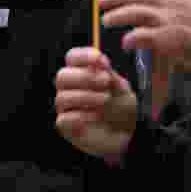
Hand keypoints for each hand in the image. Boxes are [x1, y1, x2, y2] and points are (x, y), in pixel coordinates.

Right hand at [54, 47, 137, 164]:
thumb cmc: (122, 108)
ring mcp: (67, 108)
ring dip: (86, 96)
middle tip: (106, 81)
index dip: (83, 56)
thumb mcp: (123, 90)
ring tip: (106, 99)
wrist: (127, 135)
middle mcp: (70, 88)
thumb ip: (111, 76)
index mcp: (82, 73)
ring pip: (63, 97)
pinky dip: (79, 117)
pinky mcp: (67, 127)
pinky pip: (63, 119)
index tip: (101, 60)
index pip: (72, 57)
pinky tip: (95, 117)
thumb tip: (101, 62)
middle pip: (63, 76)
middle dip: (85, 77)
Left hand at [100, 0, 190, 72]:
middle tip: (100, 0)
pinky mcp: (171, 38)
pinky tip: (125, 43)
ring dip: (117, 15)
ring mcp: (172, 18)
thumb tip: (162, 4)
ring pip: (135, 11)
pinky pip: (143, 35)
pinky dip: (131, 39)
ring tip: (105, 21)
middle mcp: (175, 0)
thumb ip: (181, 2)